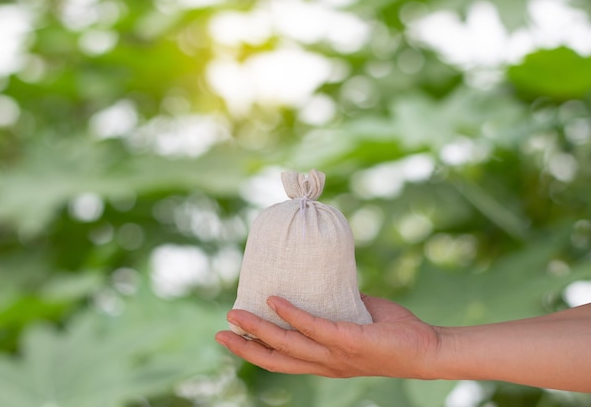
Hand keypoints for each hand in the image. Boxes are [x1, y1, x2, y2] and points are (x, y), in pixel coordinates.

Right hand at [215, 295, 440, 378]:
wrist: (427, 349)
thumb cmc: (395, 334)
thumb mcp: (358, 320)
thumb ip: (338, 307)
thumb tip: (324, 281)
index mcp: (325, 362)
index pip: (283, 361)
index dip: (255, 352)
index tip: (233, 338)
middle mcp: (325, 364)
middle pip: (276, 360)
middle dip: (245, 348)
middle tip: (219, 333)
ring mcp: (336, 355)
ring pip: (287, 346)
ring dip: (258, 330)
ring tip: (236, 314)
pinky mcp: (349, 341)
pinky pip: (315, 327)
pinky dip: (292, 314)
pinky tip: (275, 300)